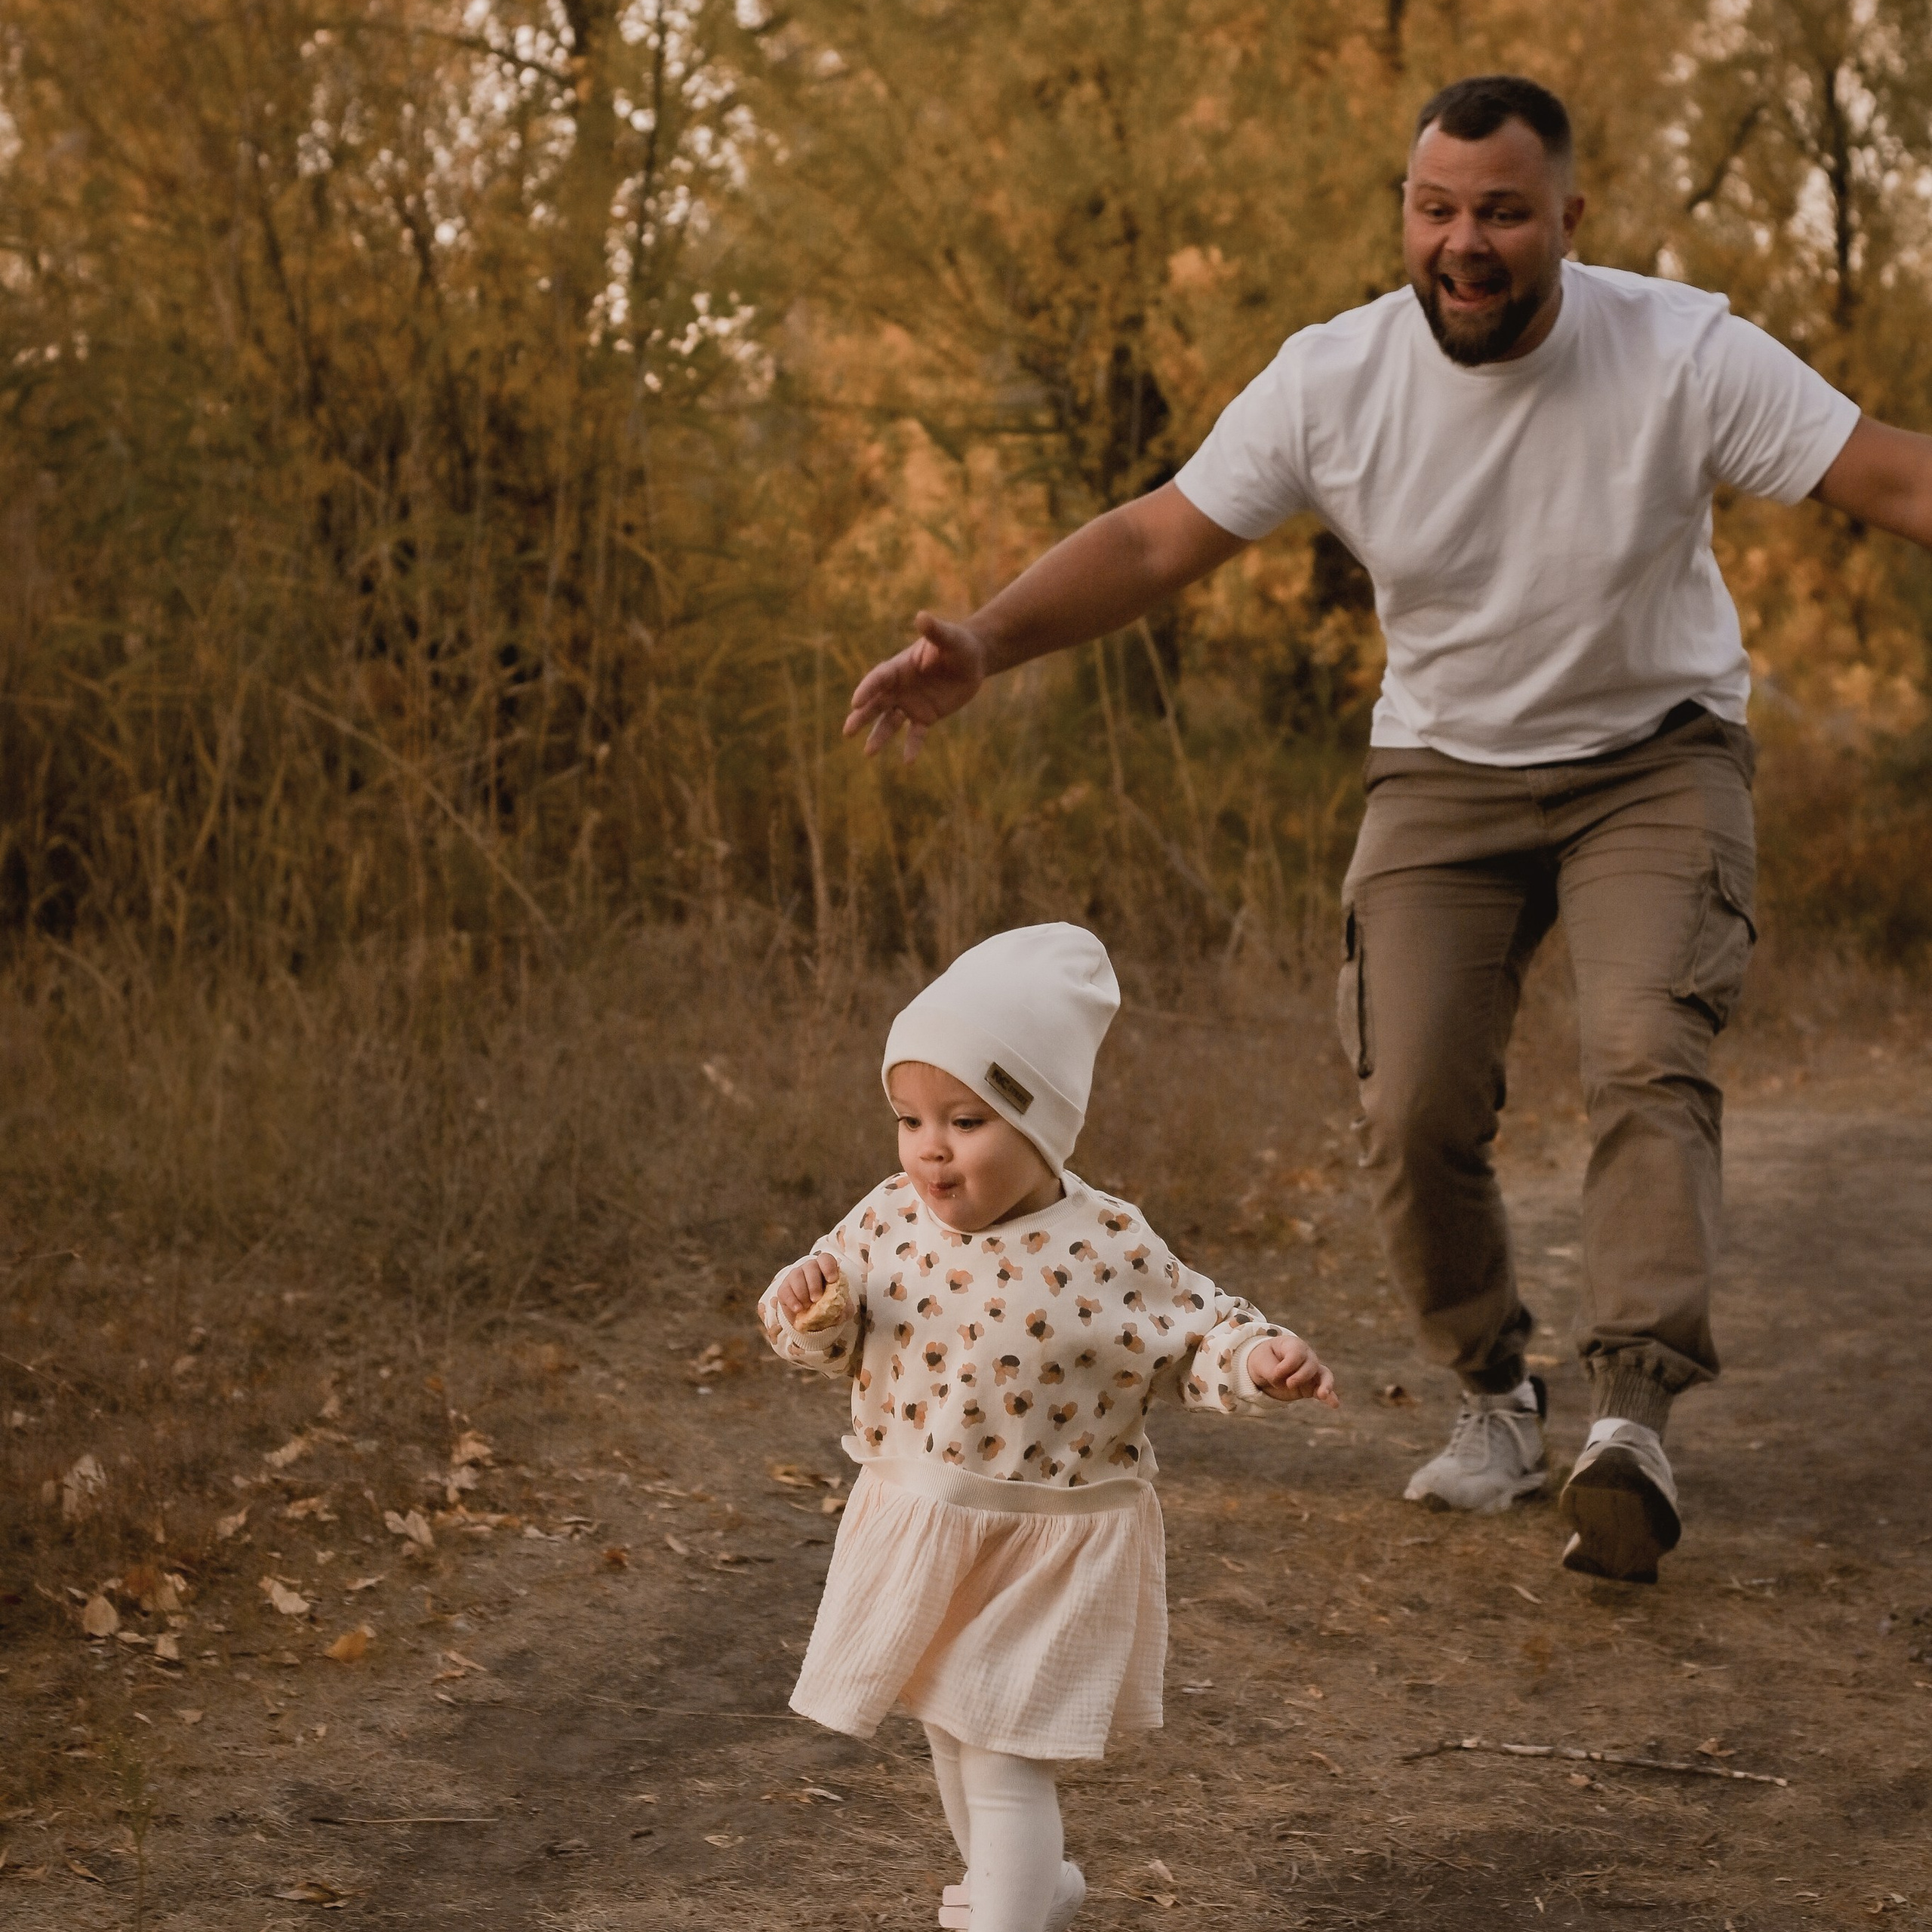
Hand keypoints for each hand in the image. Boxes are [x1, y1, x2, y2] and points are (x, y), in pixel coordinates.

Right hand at [776, 1255, 839, 1322]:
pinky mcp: (784, 1288)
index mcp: (826, 1268)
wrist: (812, 1319)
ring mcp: (795, 1276)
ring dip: (802, 1292)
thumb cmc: (829, 1307)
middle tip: (817, 1299)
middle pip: (810, 1266)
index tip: (832, 1280)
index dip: (829, 1267)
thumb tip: (840, 1309)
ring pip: (796, 1276)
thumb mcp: (841, 1309)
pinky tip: (798, 1310)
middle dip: (814, 1284)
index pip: (826, 1259)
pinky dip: (791, 1300)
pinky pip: (785, 1290)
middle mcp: (809, 1268)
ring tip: (807, 1306)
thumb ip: (843, 1307)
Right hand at [843, 612, 990, 759]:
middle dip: (862, 717)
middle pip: (876, 703)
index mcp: (899, 667)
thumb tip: (922, 617)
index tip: (855, 702)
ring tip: (868, 753)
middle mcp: (899, 688)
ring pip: (889, 722)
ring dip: (879, 736)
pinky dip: (911, 747)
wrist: (972, 660)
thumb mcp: (948, 637)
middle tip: (848, 731)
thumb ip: (934, 631)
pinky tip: (908, 762)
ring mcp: (910, 704)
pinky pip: (916, 734)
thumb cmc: (957, 643)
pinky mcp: (925, 717)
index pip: (879, 679)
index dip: (867, 689)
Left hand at [1245, 1335, 1339, 1407]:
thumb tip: (1282, 1382)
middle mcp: (1306, 1356)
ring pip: (1324, 1375)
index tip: (1276, 1373)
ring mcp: (1311, 1372)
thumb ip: (1270, 1370)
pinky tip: (1334, 1404)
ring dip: (1325, 1385)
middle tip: (1288, 1384)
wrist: (1263, 1368)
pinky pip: (1323, 1390)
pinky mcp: (1311, 1387)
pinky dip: (1330, 1397)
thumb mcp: (1260, 1362)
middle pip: (1311, 1364)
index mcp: (1293, 1345)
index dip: (1288, 1365)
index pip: (1297, 1353)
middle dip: (1300, 1376)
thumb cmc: (1263, 1360)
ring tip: (1323, 1395)